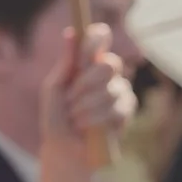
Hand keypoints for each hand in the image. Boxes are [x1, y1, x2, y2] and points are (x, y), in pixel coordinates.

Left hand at [39, 23, 134, 170]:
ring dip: (84, 108)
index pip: (100, 37)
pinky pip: (115, 109)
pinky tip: (85, 127)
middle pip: (110, 63)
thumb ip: (65, 64)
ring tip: (74, 118)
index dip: (95, 40)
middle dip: (85, 85)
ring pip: (110, 90)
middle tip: (70, 99)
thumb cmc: (56, 117)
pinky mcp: (127, 109)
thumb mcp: (53, 90)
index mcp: (88, 63)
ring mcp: (120, 89)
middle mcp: (107, 72)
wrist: (64, 148)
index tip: (84, 53)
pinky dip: (93, 120)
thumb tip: (70, 33)